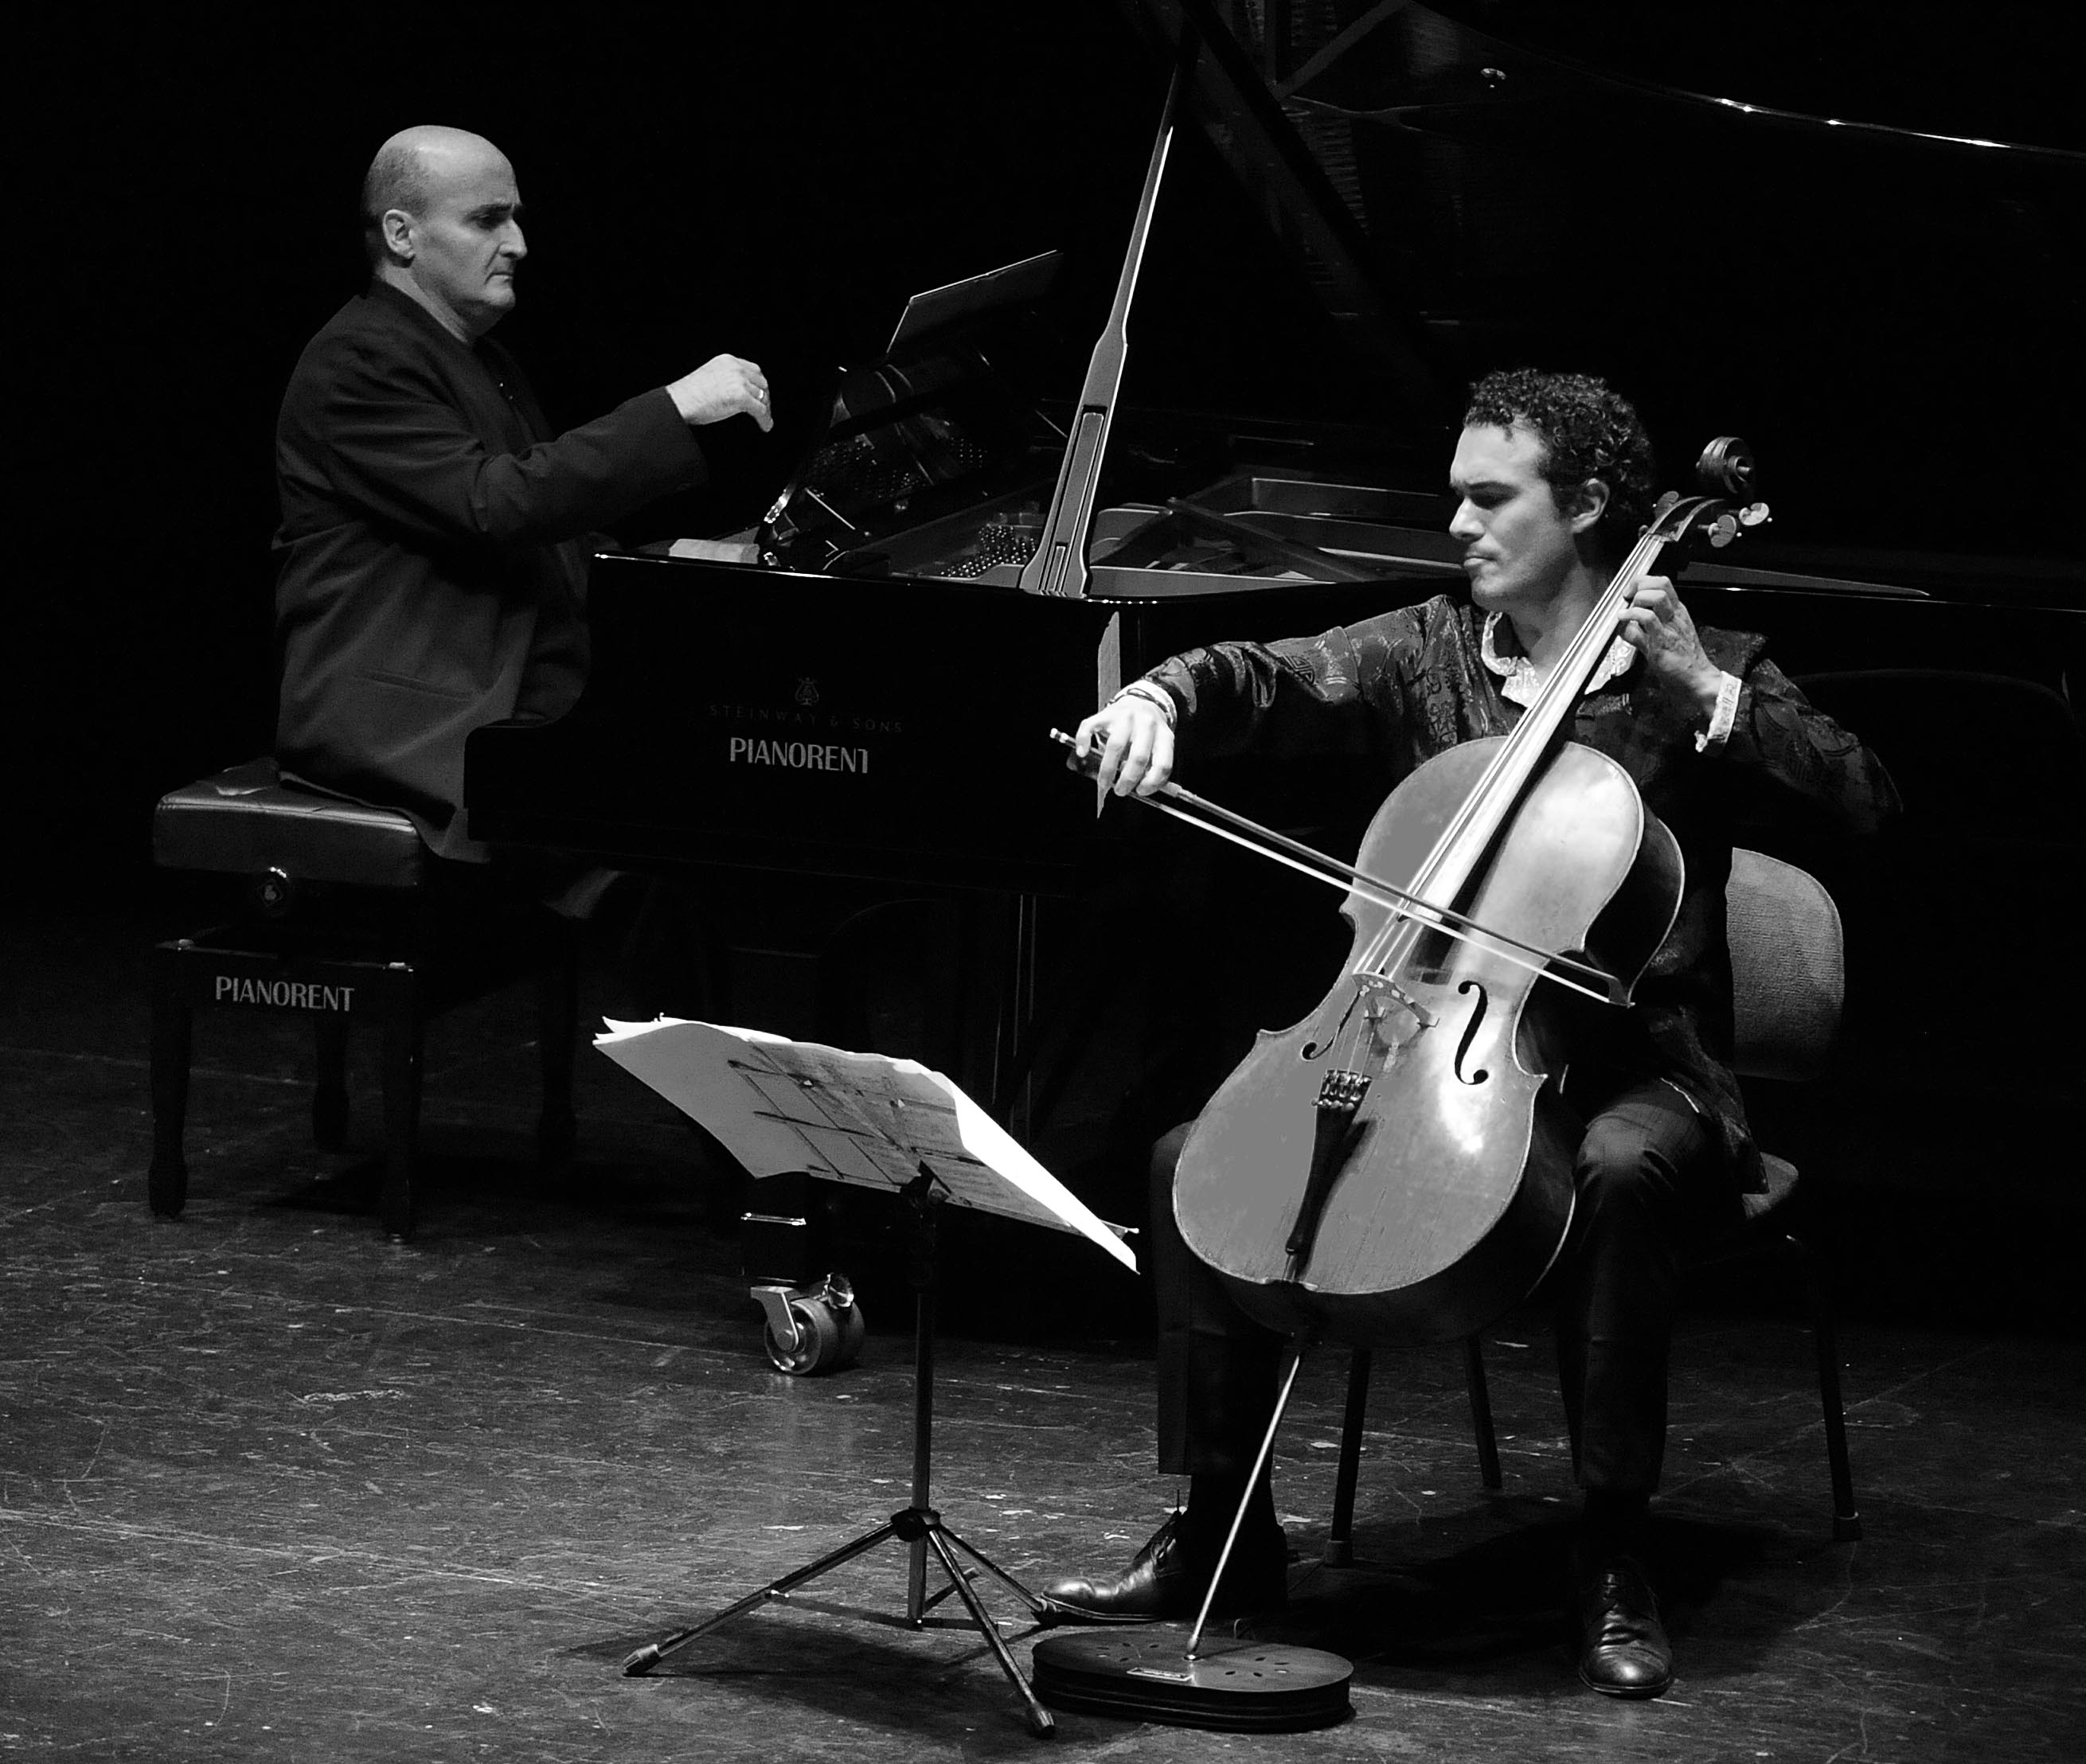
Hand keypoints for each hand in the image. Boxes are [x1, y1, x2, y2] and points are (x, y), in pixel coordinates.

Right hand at [667, 354, 771, 431]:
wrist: (679, 401)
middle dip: (764, 396)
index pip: (753, 370)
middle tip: (764, 408)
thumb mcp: (710, 377)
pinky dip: (765, 419)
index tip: (761, 395)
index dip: (759, 385)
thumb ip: (726, 379)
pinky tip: (765, 426)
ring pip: (762, 397)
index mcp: (728, 361)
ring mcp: (739, 382)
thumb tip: (739, 394)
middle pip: (761, 382)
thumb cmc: (688, 394)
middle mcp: (736, 368)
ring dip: (765, 409)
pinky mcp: (741, 397)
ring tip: (765, 420)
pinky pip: (760, 410)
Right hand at [1072, 694, 1173, 797]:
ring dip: (1108, 770)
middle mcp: (1147, 724)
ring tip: (1105, 782)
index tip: (1141, 791)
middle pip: (1139, 757)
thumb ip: (1152, 768)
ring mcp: (1126, 716)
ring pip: (1115, 745)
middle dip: (1128, 780)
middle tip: (1120, 790)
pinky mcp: (1107, 713)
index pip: (1162, 764)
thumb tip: (1140, 789)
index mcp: (1164, 736)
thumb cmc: (1147, 733)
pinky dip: (1084, 741)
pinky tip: (1084, 752)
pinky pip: (1091, 727)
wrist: (1139, 703)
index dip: (1152, 782)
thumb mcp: (1157, 748)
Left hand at [1617, 576, 1720, 710]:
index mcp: (1677, 612)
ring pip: (1655, 598)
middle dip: (1638, 586)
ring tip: (1626, 614)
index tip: (1630, 591)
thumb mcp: (1670, 633)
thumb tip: (1629, 616)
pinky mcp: (1660, 643)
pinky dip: (1629, 621)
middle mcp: (1674, 616)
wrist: (1697, 679)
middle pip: (1659, 584)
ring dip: (1635, 603)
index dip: (1642, 581)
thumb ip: (1652, 622)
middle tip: (1627, 599)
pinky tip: (1623, 625)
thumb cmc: (1684, 659)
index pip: (1662, 583)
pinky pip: (1645, 622)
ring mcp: (1668, 628)